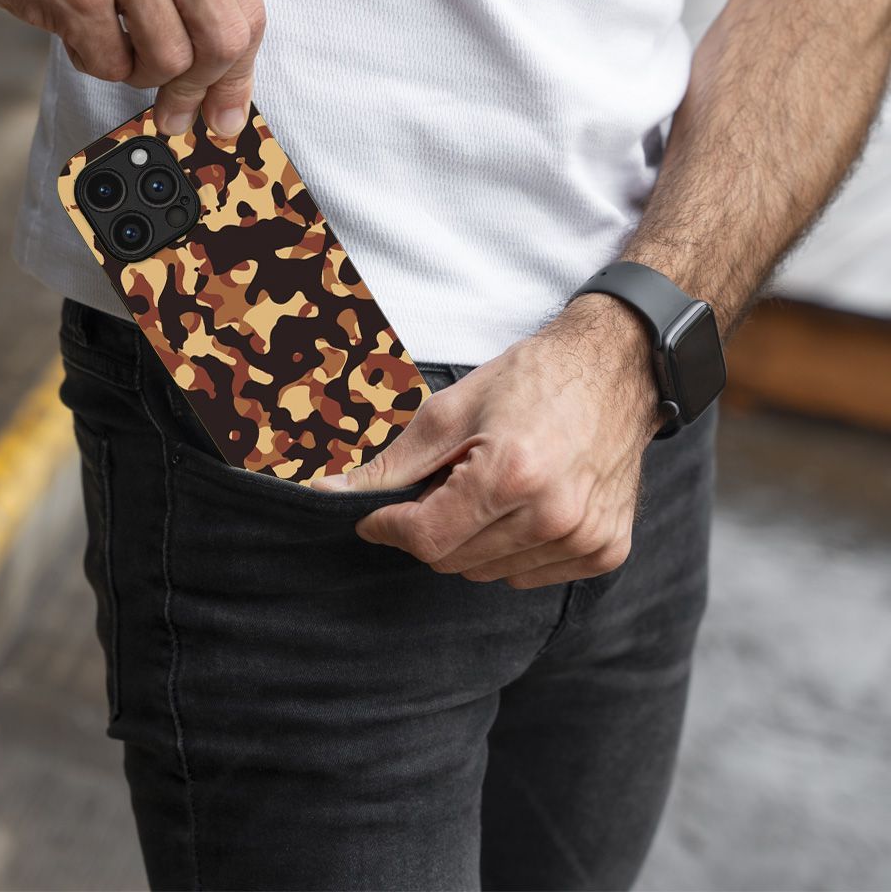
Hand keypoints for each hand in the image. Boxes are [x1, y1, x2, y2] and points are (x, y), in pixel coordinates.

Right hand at [0, 0, 264, 136]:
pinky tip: (78, 33)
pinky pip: (110, 63)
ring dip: (142, 72)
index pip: (245, 15)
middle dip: (201, 91)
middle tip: (178, 111)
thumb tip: (218, 69)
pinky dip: (96, 63)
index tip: (226, 110)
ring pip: (169, 60)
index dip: (238, 76)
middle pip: (221, 46)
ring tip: (116, 46)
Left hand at [312, 296, 665, 588]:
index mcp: (512, 475)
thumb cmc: (533, 379)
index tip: (375, 515)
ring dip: (471, 540)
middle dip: (431, 528)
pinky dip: (511, 550)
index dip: (388, 527)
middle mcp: (554, 516)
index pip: (425, 539)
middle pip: (452, 561)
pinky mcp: (605, 550)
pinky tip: (526, 505)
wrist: (617, 370)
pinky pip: (528, 576)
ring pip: (487, 573)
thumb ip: (392, 465)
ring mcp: (584, 538)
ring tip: (491, 488)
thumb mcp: (452, 411)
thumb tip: (327, 492)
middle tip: (446, 482)